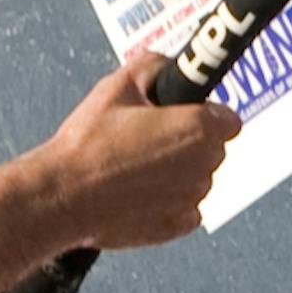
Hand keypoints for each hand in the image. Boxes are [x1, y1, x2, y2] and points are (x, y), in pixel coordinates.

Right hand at [44, 51, 237, 249]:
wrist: (64, 196)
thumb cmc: (88, 144)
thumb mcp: (117, 86)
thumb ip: (153, 66)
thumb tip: (165, 66)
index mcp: (197, 128)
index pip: (227, 118)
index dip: (203, 113)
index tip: (183, 113)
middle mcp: (203, 166)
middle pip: (212, 148)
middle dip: (188, 141)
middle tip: (148, 136)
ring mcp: (192, 199)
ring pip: (196, 178)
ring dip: (177, 171)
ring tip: (135, 165)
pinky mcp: (177, 226)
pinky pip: (184, 207)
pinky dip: (168, 199)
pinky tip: (137, 190)